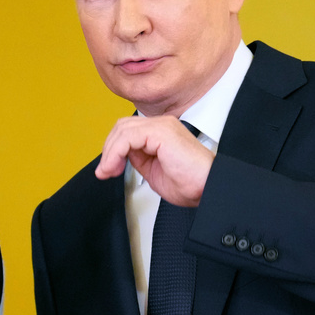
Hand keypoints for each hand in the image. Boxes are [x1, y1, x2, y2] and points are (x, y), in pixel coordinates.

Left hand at [95, 115, 213, 206]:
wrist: (208, 188)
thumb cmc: (190, 183)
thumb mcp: (153, 170)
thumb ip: (138, 158)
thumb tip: (121, 156)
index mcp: (162, 133)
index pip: (128, 131)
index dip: (113, 149)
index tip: (108, 170)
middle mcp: (162, 125)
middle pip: (122, 127)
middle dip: (109, 150)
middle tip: (105, 171)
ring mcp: (162, 126)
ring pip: (122, 130)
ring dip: (110, 152)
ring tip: (109, 171)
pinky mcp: (162, 132)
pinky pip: (128, 137)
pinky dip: (116, 152)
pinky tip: (115, 166)